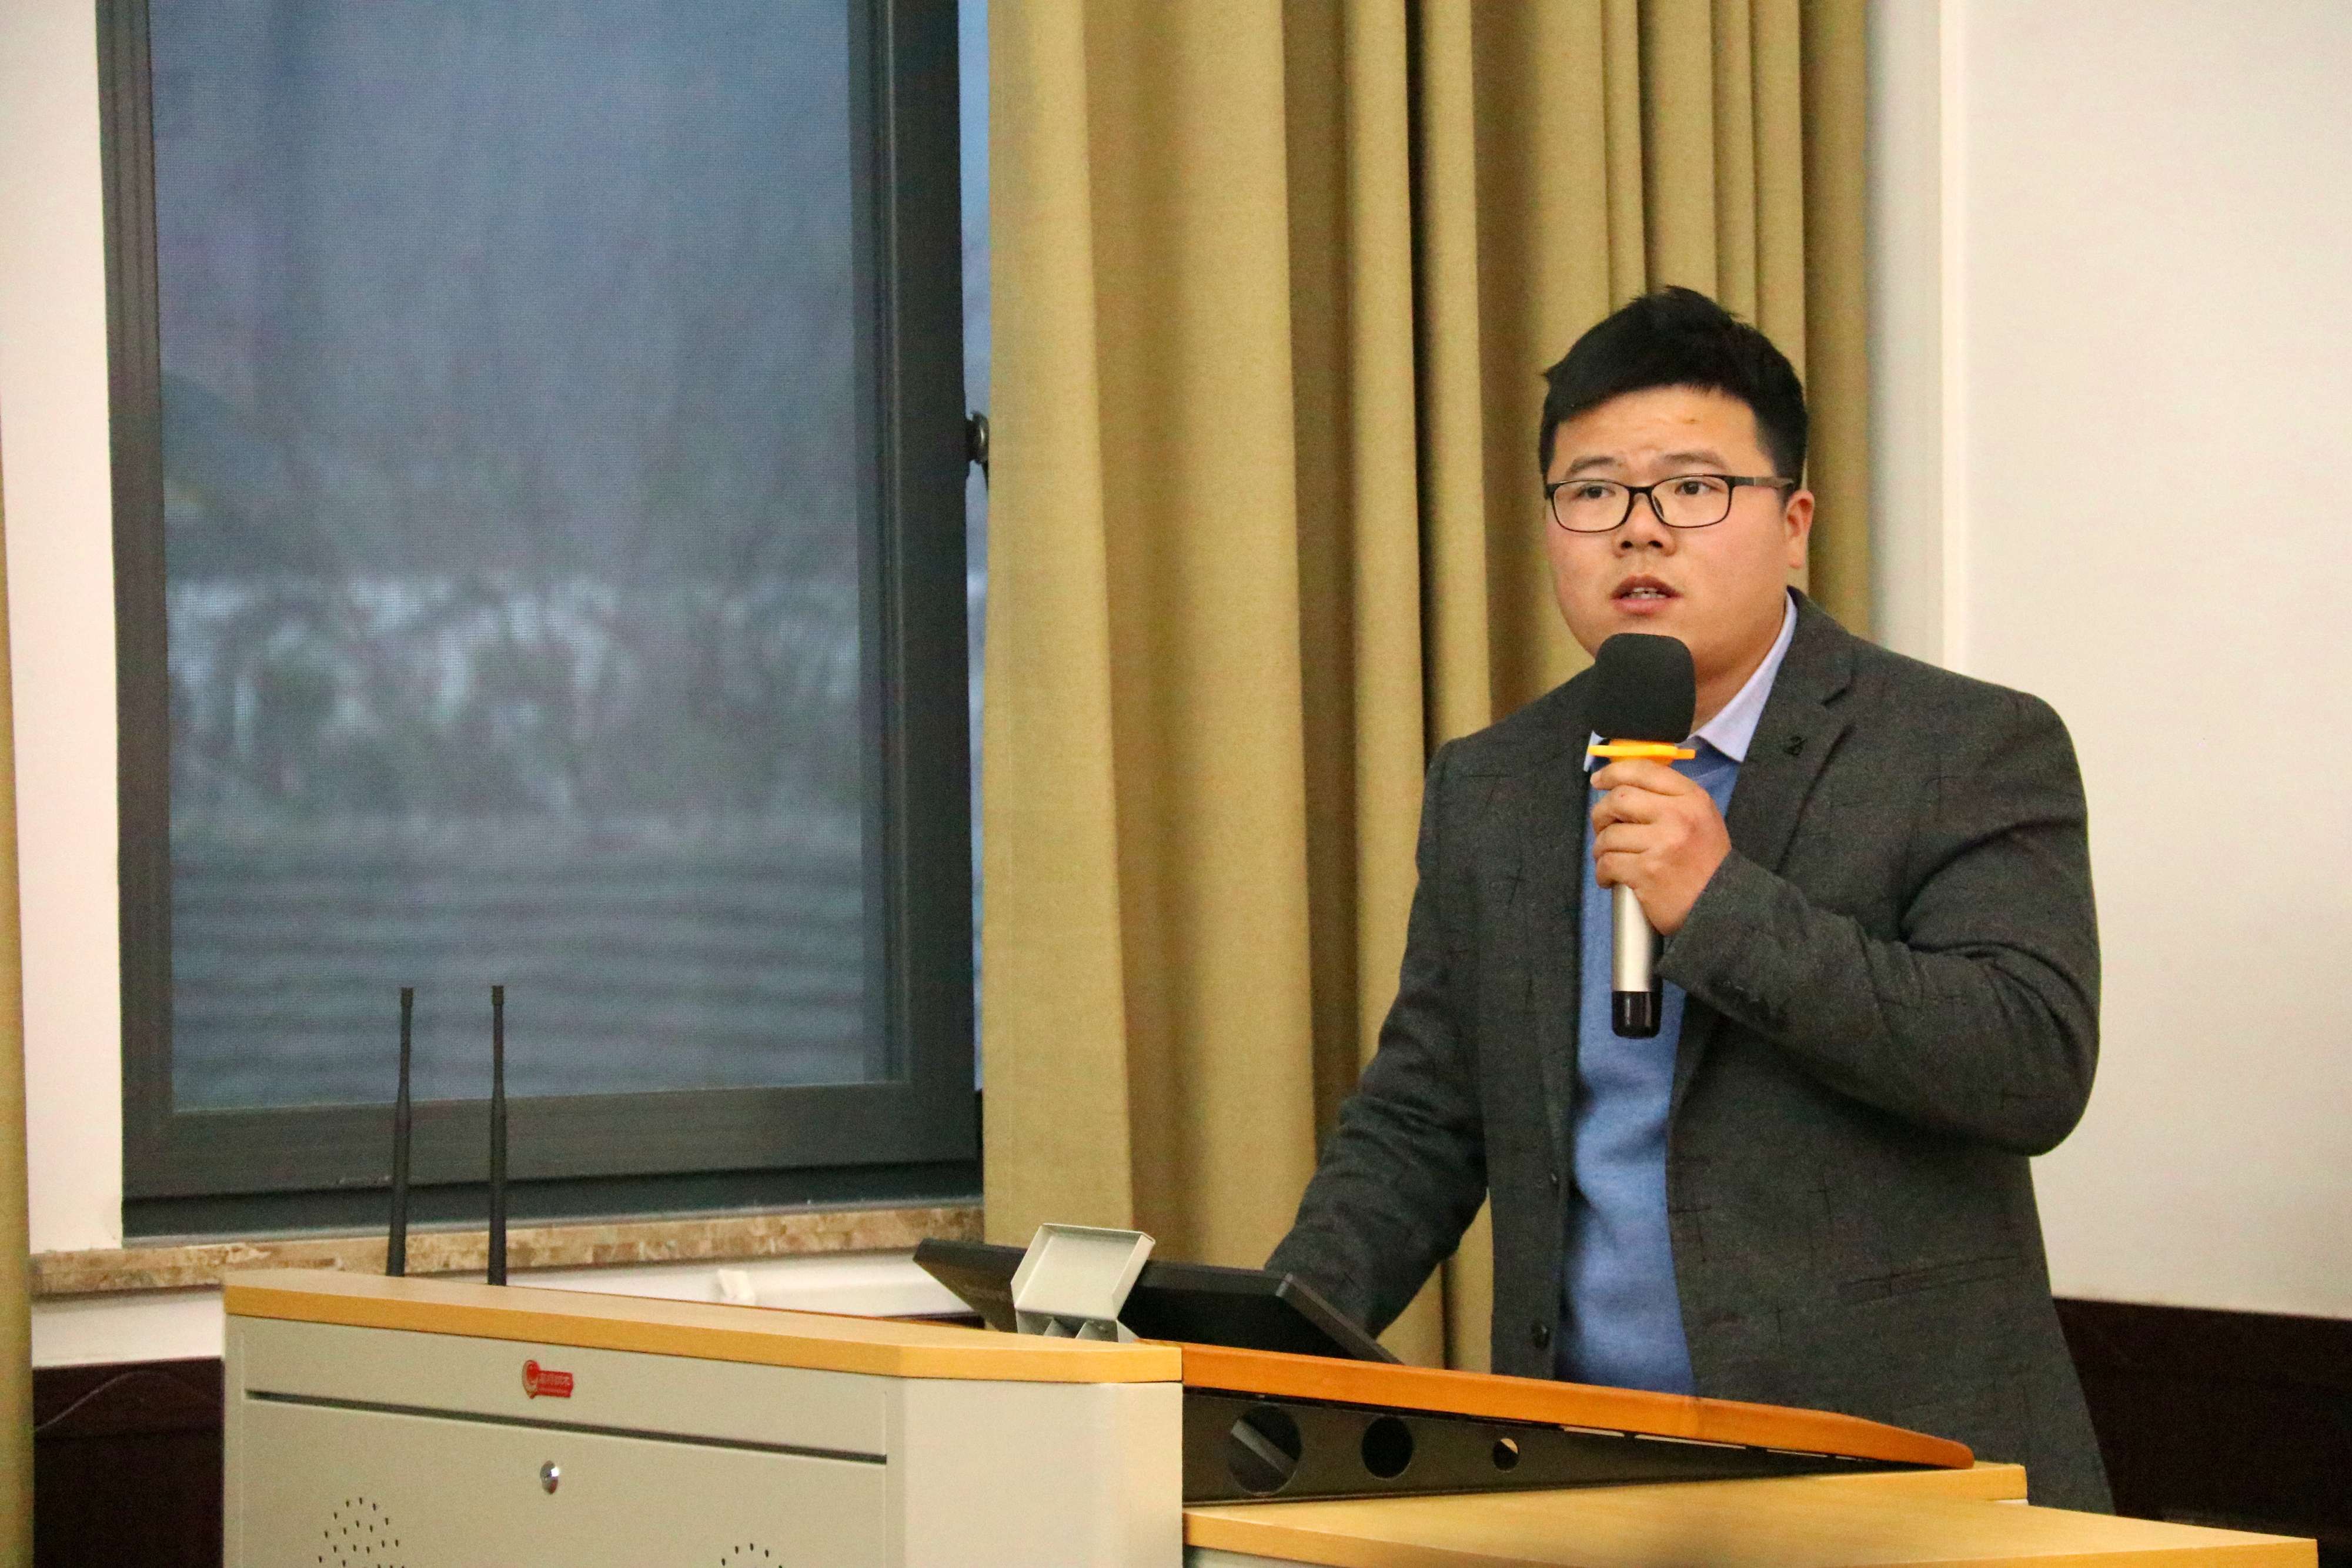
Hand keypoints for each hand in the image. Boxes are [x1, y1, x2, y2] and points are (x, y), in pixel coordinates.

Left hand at [1589, 758, 1730, 935]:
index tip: (1599, 781)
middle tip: (1602, 827)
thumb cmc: (1707, 861)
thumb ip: (1670, 798)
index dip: (1613, 772)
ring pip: (1609, 835)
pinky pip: (1608, 863)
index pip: (1644, 770)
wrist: (1724, 904)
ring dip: (1600, 848)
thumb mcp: (1701, 818)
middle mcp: (1677, 816)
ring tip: (1608, 858)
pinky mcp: (1647, 872)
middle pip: (1619, 799)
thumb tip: (1624, 785)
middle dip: (1601, 813)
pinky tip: (1610, 878)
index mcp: (1691, 798)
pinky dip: (1602, 872)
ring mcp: (1662, 844)